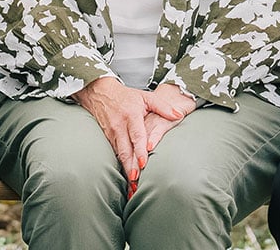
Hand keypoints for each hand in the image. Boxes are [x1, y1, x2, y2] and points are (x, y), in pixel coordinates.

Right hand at [72, 78, 189, 193]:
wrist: (100, 93)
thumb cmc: (126, 96)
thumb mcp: (145, 97)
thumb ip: (163, 106)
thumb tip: (179, 115)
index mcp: (131, 116)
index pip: (136, 135)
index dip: (139, 150)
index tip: (143, 163)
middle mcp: (120, 126)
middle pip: (126, 150)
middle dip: (130, 167)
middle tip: (136, 182)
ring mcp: (112, 134)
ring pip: (119, 155)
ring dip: (126, 171)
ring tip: (132, 187)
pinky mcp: (108, 139)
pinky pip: (115, 155)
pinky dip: (120, 167)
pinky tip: (126, 180)